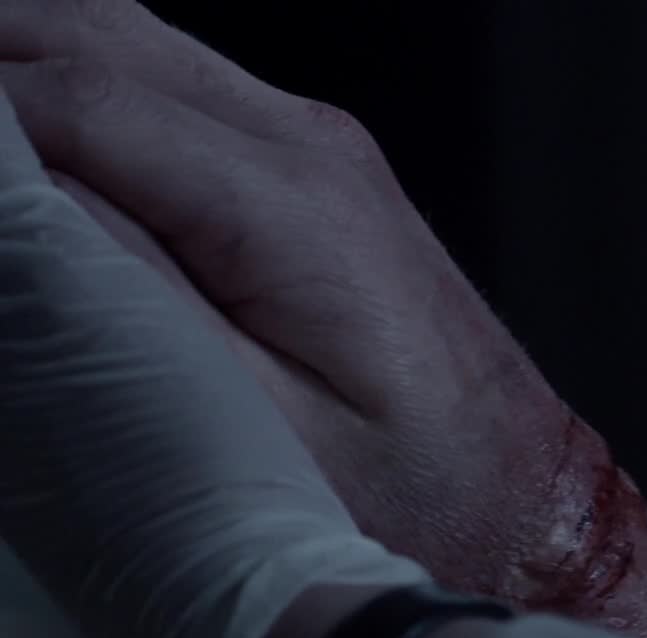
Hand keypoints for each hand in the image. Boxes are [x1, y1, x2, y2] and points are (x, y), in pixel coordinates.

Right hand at [0, 80, 425, 637]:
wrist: (524, 509)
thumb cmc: (412, 497)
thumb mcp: (255, 423)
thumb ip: (124, 297)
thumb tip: (19, 190)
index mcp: (291, 201)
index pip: (72, 95)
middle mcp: (307, 145)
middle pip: (89, 38)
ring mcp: (315, 149)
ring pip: (124, 48)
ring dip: (25, 80)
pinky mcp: (312, 174)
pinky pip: (167, 95)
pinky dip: (81, 105)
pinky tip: (35, 165)